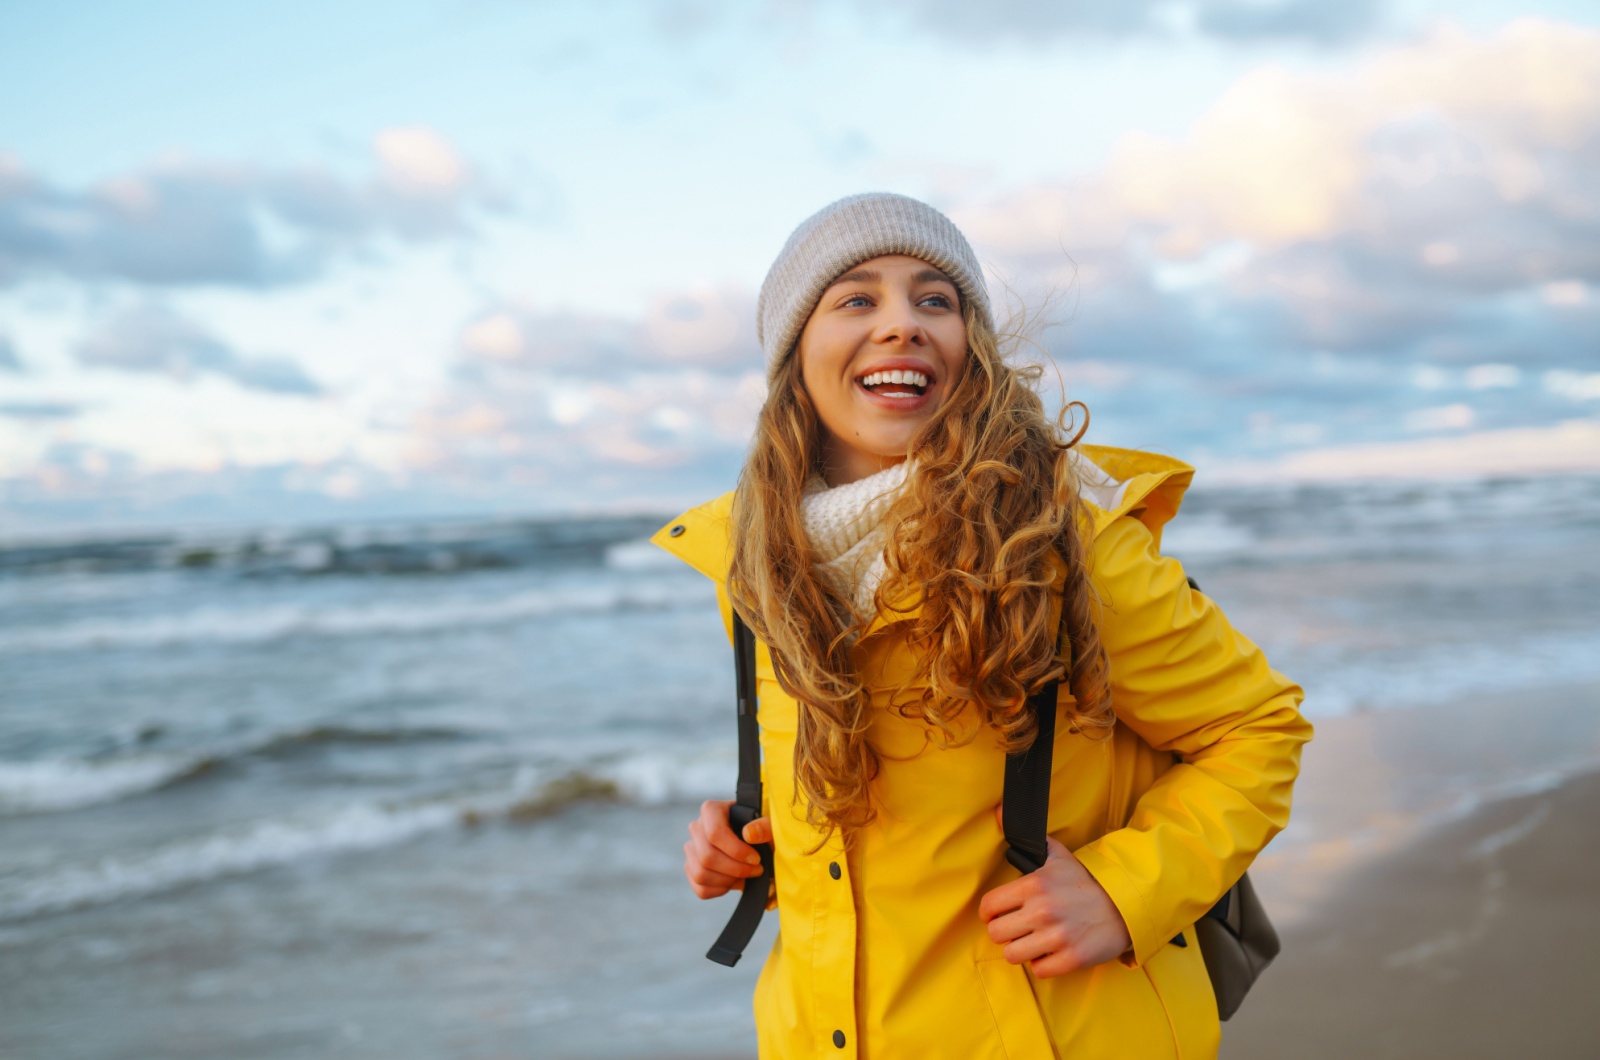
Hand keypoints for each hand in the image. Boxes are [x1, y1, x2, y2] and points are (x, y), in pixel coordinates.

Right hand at [683, 798, 771, 899]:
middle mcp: (697, 828)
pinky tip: (734, 882)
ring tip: (745, 876)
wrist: (755, 839)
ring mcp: (691, 849)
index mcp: (711, 810)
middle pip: (707, 857)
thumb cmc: (762, 829)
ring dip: (727, 881)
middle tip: (756, 870)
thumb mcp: (771, 822)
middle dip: (735, 869)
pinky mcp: (691, 868)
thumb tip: (749, 833)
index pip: (714, 833)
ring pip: (700, 874)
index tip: (756, 858)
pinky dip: (719, 890)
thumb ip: (766, 825)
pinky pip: (700, 888)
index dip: (736, 851)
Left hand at [979, 812, 1131, 977]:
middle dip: (1004, 932)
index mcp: (1034, 885)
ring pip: (1012, 955)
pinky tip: (1051, 951)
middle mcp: (1042, 911)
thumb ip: (1027, 838)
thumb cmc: (1086, 881)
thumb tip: (999, 810)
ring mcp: (1057, 937)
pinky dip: (1042, 964)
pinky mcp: (1071, 959)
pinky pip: (1039, 970)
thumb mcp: (1057, 855)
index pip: (989, 906)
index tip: (998, 914)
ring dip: (1020, 950)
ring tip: (1032, 941)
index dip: (990, 912)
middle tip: (1016, 929)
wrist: (1125, 904)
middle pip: (996, 934)